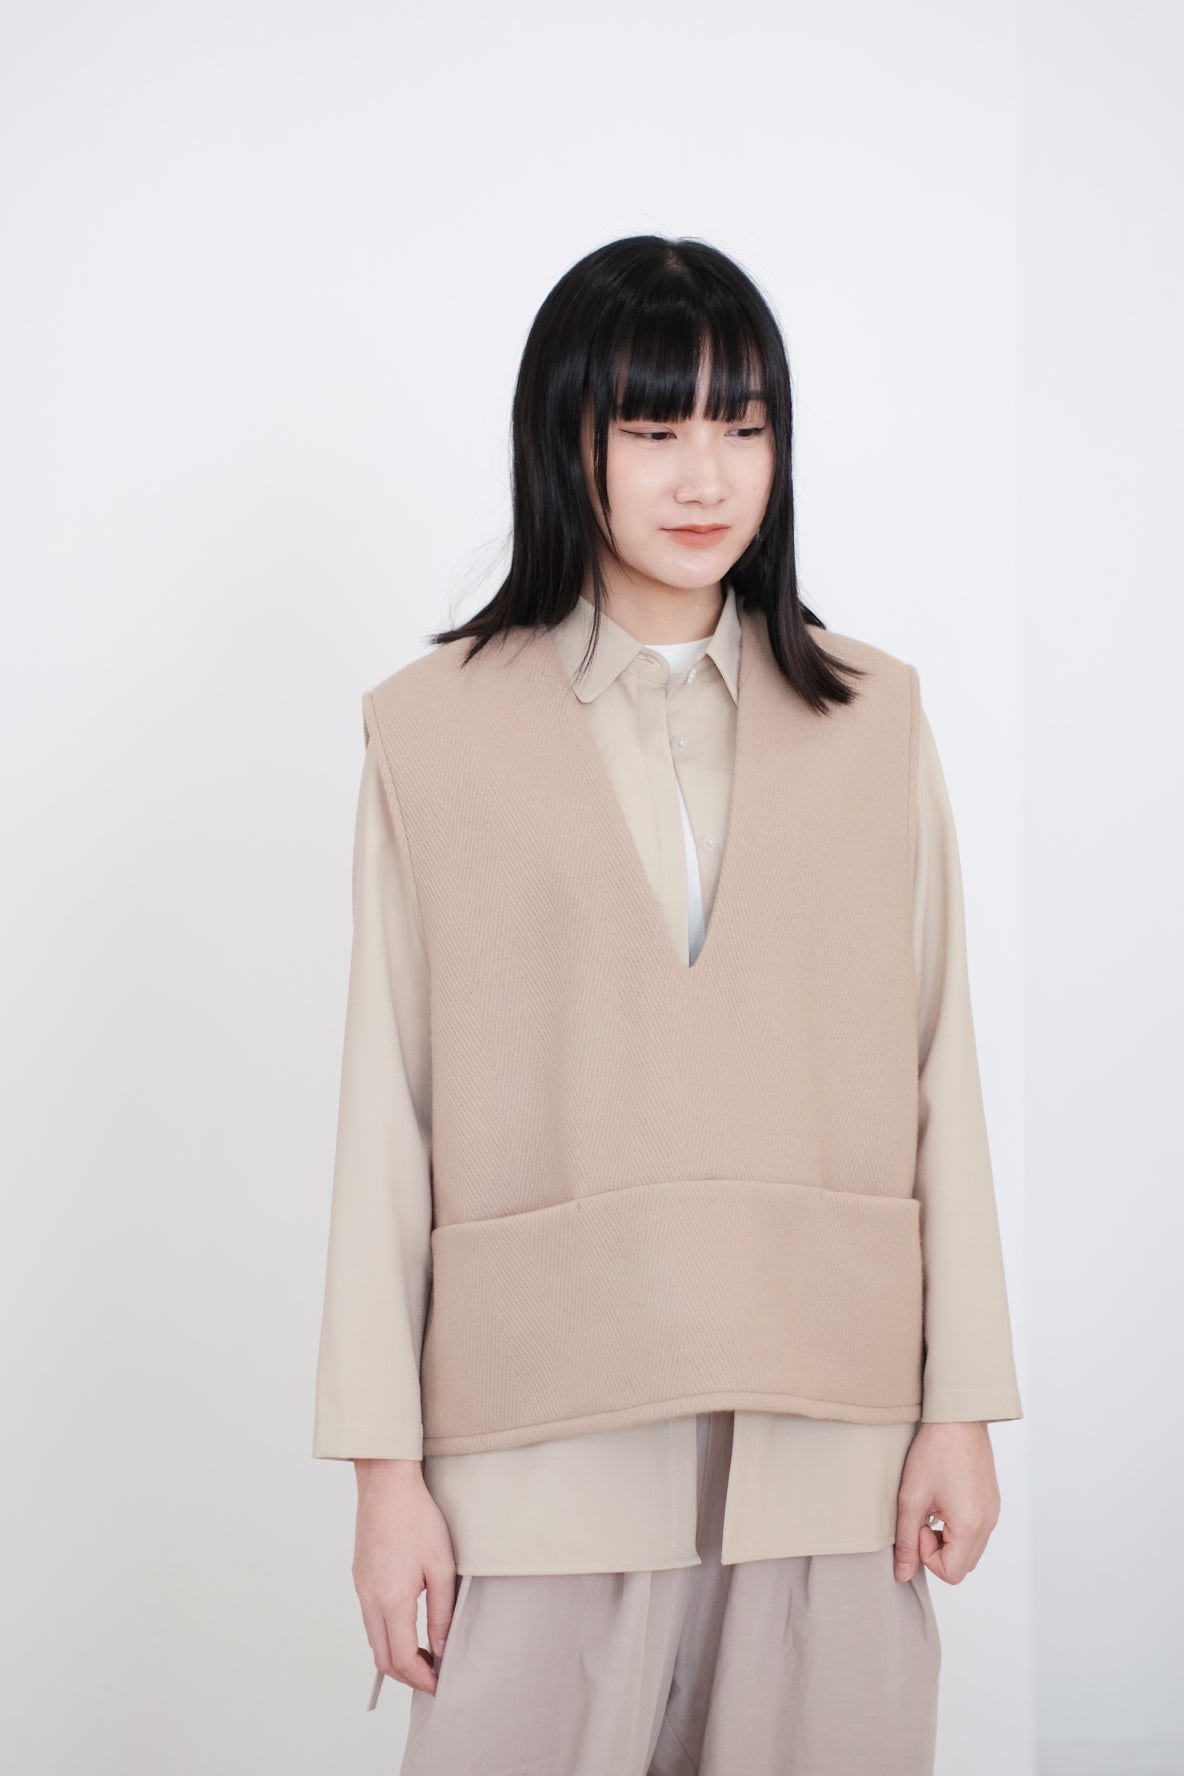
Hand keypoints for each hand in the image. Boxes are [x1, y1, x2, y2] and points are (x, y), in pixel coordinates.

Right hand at [353, 1459, 458, 1695]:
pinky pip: (370, 1619)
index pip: (402, 1659)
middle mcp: (370, 1600)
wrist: (387, 1484)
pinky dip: (387, 1635)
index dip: (422, 1679)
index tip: (440, 1685)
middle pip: (382, 1658)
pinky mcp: (360, 1578)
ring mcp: (361, 1589)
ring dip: (396, 1656)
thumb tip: (441, 1650)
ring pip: (373, 1640)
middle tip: (433, 1675)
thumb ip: (441, 1614)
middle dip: (407, 1675)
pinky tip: (408, 1627)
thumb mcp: (441, 1567)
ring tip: (425, 1654)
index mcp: (391, 1601)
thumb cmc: (417, 1519)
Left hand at [893, 1421, 1000, 1585]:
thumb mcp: (911, 1498)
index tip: (919, 1526)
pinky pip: (976, 1532)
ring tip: (931, 1509)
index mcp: (971, 1526)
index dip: (927, 1556)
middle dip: (937, 1551)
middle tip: (923, 1519)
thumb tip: (902, 1574)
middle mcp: (989, 1523)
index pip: (951, 1573)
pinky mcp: (991, 1502)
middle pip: (963, 1566)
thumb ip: (906, 1540)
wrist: (957, 1417)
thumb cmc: (934, 1452)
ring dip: (947, 1540)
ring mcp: (993, 1513)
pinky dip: (957, 1528)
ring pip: (970, 1550)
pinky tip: (942, 1501)